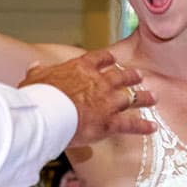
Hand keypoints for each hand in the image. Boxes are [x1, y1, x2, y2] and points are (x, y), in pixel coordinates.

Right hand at [25, 49, 156, 152]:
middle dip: (131, 76)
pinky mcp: (109, 122)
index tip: (113, 59)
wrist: (48, 112)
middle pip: (120, 76)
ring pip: (130, 97)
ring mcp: (106, 102)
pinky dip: (142, 126)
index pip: (98, 59)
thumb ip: (38, 72)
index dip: (107, 59)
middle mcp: (98, 82)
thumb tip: (34, 67)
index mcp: (81, 68)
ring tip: (152, 97)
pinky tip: (152, 127)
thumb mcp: (35, 78)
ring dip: (143, 97)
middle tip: (139, 76)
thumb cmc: (39, 95)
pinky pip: (130, 124)